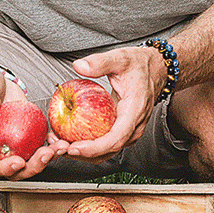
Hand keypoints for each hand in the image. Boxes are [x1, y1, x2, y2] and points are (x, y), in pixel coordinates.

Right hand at [0, 62, 62, 179]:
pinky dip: (51, 146)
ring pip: (29, 161)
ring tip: (61, 147)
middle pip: (13, 170)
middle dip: (32, 167)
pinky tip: (60, 139)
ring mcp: (12, 144)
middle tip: (47, 154)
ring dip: (47, 158)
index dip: (2, 168)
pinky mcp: (25, 137)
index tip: (18, 162)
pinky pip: (38, 147)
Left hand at [65, 45, 164, 159]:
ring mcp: (129, 131)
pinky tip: (69, 137)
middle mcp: (134, 126)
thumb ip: (100, 62)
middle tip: (58, 146)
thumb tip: (79, 66)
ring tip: (59, 143)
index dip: (95, 147)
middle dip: (82, 154)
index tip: (74, 147)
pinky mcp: (122, 130)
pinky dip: (87, 145)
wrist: (156, 70)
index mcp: (135, 111)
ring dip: (82, 153)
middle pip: (109, 150)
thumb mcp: (120, 58)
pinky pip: (105, 143)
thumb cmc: (139, 65)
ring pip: (106, 151)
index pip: (116, 138)